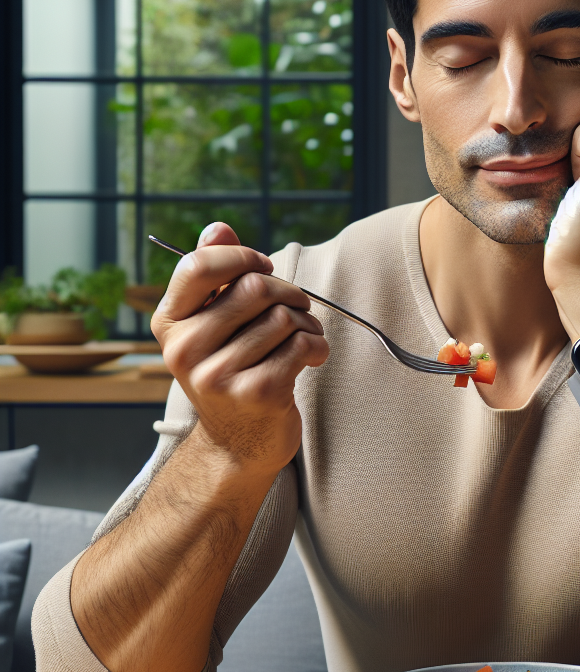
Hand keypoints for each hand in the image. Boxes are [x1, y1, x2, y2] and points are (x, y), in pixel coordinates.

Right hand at [151, 223, 328, 476]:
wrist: (238, 444)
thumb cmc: (231, 371)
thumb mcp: (213, 325)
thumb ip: (215, 276)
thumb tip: (218, 227)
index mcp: (169, 323)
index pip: (197, 266)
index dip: (241, 256)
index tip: (263, 267)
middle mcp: (185, 349)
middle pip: (254, 287)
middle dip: (288, 293)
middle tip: (296, 309)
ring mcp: (219, 374)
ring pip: (283, 317)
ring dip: (306, 323)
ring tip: (303, 338)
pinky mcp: (257, 393)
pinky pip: (302, 344)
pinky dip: (317, 345)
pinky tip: (312, 357)